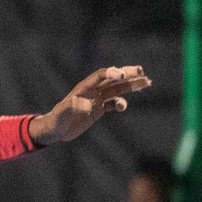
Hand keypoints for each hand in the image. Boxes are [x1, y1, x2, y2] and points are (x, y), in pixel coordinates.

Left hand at [29, 65, 150, 144]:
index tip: (123, 75)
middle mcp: (92, 91)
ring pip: (117, 90)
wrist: (54, 130)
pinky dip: (121, 103)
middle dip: (127, 75)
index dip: (112, 73)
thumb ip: (73, 107)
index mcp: (84, 88)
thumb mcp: (63, 113)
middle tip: (141, 71)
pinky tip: (123, 106)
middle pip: (113, 80)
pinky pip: (113, 103)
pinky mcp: (98, 110)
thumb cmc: (56, 120)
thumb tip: (87, 104)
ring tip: (147, 82)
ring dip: (131, 86)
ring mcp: (96, 100)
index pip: (100, 76)